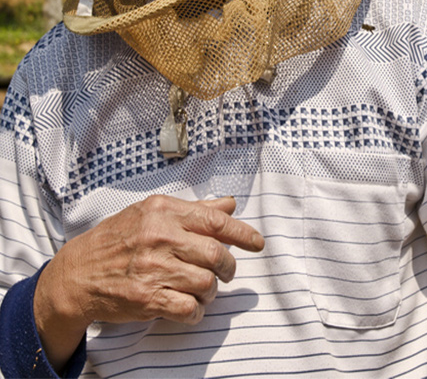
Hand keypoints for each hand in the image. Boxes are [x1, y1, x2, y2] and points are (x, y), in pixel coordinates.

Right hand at [33, 195, 263, 370]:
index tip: (258, 243)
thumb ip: (194, 209)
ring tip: (204, 291)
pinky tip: (192, 309)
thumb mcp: (152, 212)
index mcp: (164, 212)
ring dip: (212, 292)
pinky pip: (188, 309)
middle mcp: (160, 237)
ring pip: (206, 283)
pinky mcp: (147, 298)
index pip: (216, 221)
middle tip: (226, 272)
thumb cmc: (119, 239)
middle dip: (228, 267)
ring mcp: (153, 268)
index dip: (243, 233)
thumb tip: (230, 204)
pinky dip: (197, 312)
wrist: (78, 273)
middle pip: (216, 254)